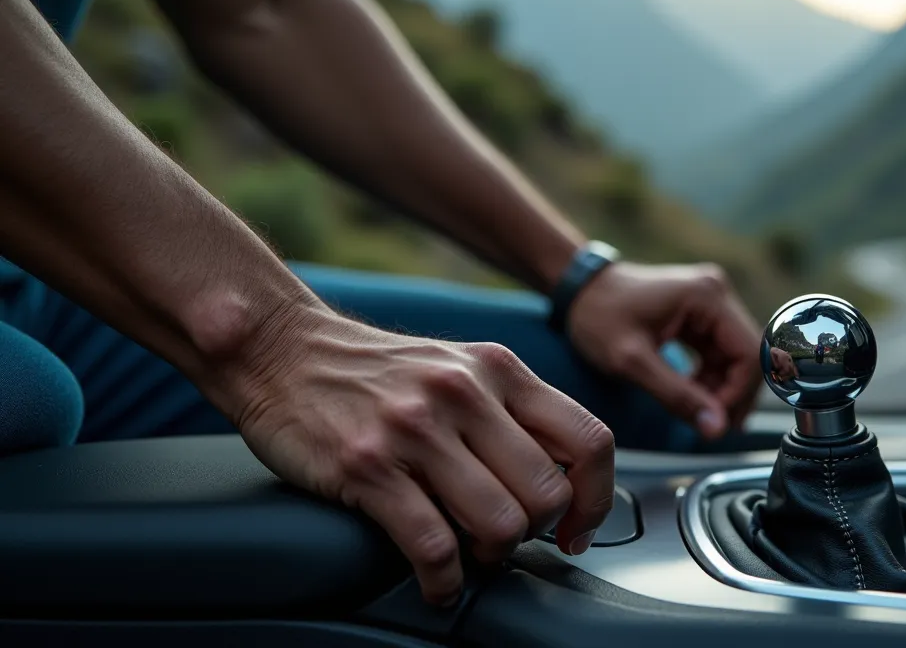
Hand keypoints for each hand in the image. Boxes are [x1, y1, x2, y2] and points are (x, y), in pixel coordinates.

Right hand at [226, 312, 613, 605]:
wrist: (283, 350)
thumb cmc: (377, 373)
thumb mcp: (460, 369)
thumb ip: (513, 412)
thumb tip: (564, 479)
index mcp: (499, 370)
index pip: (588, 440)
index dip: (596, 498)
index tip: (577, 528)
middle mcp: (464, 394)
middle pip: (548, 493)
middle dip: (536, 532)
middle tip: (509, 538)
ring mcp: (416, 430)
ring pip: (500, 523)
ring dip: (491, 556)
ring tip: (471, 556)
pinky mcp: (368, 467)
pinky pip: (433, 547)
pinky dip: (443, 580)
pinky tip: (437, 581)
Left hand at [567, 262, 759, 438]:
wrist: (577, 291)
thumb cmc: (597, 317)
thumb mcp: (633, 362)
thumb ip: (677, 396)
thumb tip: (716, 428)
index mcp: (707, 297)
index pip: (749, 353)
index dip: (739, 394)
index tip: (716, 422)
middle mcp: (716, 294)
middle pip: (747, 356)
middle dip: (732, 395)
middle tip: (709, 426)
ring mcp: (710, 303)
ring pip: (735, 358)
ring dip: (721, 390)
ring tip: (698, 415)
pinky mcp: (701, 314)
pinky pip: (719, 353)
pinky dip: (710, 379)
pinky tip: (692, 396)